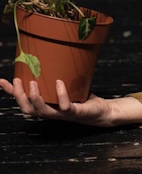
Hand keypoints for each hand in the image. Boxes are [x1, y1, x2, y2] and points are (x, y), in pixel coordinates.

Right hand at [0, 78, 141, 127]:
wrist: (101, 110)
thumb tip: (48, 59)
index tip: (1, 80)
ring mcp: (62, 114)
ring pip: (43, 111)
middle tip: (18, 80)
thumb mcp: (66, 86)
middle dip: (20, 96)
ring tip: (32, 82)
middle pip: (28, 109)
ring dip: (36, 97)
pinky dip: (61, 94)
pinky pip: (65, 105)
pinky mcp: (75, 112)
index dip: (11, 93)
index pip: (24, 101)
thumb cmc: (82, 98)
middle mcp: (51, 112)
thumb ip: (56, 77)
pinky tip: (58, 83)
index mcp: (46, 106)